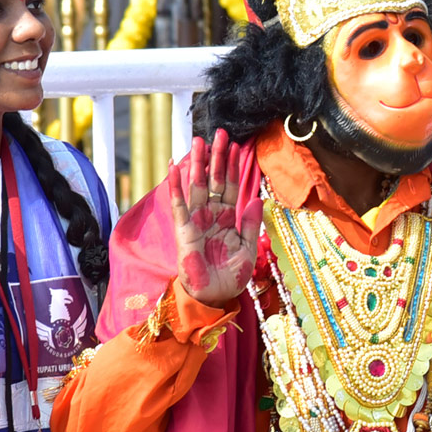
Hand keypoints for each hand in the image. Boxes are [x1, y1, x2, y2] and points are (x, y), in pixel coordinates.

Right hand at [169, 128, 263, 306]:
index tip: (236, 145)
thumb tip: (257, 198)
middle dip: (216, 157)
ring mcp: (197, 221)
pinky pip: (179, 205)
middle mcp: (212, 215)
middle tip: (219, 133)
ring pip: (197, 186)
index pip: (231, 187)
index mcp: (229, 219)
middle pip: (214, 180)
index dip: (233, 167)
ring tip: (198, 141)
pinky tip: (174, 167)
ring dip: (197, 163)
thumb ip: (251, 224)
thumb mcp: (249, 249)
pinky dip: (176, 187)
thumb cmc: (231, 277)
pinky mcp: (184, 230)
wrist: (214, 298)